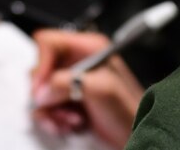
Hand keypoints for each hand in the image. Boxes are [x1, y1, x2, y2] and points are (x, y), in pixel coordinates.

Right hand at [30, 29, 144, 148]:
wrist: (138, 137)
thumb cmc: (130, 112)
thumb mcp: (100, 89)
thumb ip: (66, 83)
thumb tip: (42, 91)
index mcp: (89, 47)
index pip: (49, 42)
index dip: (41, 63)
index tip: (43, 86)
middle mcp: (79, 62)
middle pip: (42, 69)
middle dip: (47, 94)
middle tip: (59, 107)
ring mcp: (74, 82)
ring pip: (43, 91)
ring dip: (51, 110)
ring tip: (69, 120)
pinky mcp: (72, 101)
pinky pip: (48, 107)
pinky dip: (53, 118)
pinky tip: (68, 125)